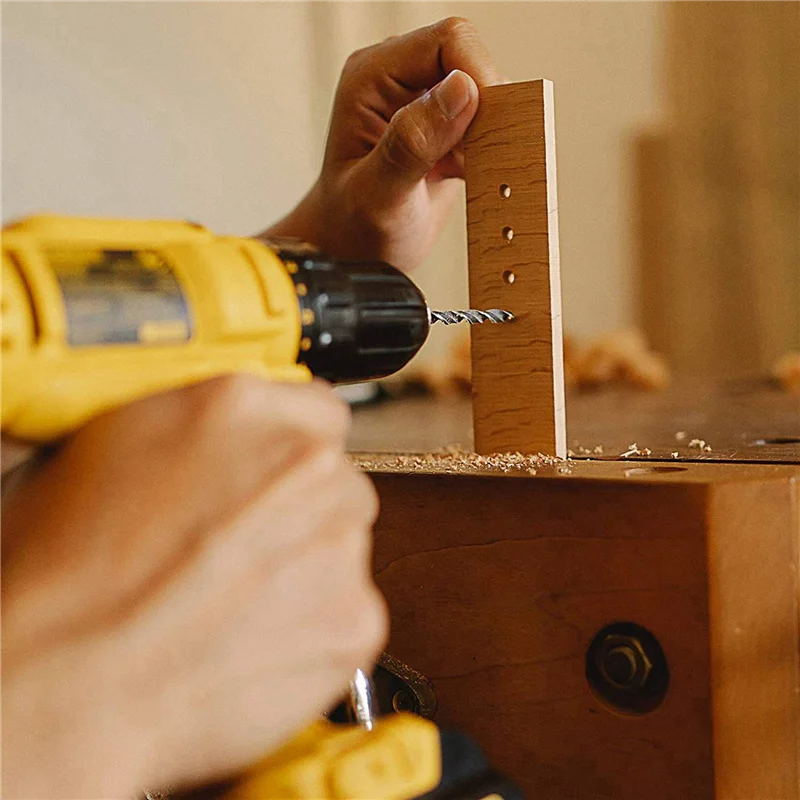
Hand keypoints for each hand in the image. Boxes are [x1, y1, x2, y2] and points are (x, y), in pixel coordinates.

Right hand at [0, 376, 385, 797]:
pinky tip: (250, 639)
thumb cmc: (63, 580)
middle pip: (332, 475)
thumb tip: (211, 439)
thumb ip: (189, 428)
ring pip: (342, 540)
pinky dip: (314, 626)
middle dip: (296, 506)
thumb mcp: (108, 451)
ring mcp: (339, 539)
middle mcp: (305, 461)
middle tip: (237, 546)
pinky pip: (348, 609)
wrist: (70, 686)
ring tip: (232, 599)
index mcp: (241, 406)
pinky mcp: (356, 616)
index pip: (314, 407)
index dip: (287, 447)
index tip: (272, 473)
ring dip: (306, 563)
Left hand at [265, 17, 500, 269]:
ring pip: (483, 90)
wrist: (353, 251)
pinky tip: (464, 177)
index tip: (489, 126)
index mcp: (372, 78)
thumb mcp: (379, 195)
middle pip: (470, 60)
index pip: (446, 42)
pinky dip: (488, 147)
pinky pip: (485, 119)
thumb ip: (413, 143)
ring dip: (490, 130)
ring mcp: (421, 101)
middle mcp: (397, 79)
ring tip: (464, 171)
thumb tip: (461, 89)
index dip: (478, 76)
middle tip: (475, 158)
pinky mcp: (443, 126)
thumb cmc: (352, 227)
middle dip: (488, 107)